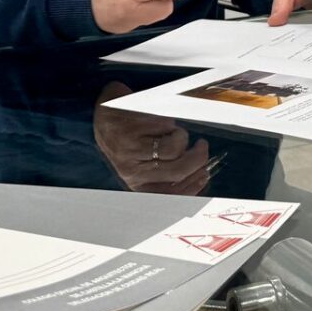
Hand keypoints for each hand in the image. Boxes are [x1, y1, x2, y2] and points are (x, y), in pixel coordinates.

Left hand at [94, 84, 213, 192]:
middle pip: (177, 170)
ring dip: (181, 138)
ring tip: (174, 131)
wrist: (105, 115)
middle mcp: (132, 171)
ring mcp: (129, 150)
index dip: (193, 185)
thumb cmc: (130, 140)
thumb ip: (168, 171)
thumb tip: (201, 174)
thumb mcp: (144, 162)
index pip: (170, 194)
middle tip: (202, 146)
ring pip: (172, 149)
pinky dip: (169, 123)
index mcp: (137, 184)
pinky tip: (160, 121)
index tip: (206, 172)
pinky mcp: (130, 129)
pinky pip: (163, 127)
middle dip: (197, 158)